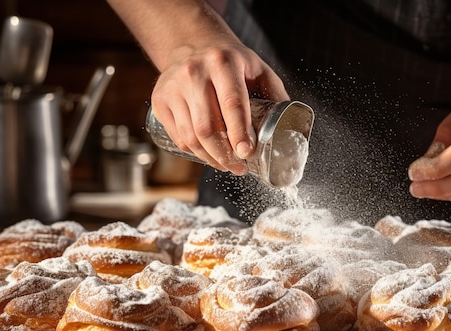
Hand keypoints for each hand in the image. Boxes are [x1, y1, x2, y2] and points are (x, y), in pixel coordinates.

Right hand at [151, 40, 287, 174]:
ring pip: (190, 136)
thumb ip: (275, 96)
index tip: (247, 154)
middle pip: (208, 126)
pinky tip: (208, 155)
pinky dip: (194, 152)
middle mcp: (194, 72)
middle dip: (225, 155)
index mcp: (223, 63)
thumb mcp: (258, 69)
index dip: (239, 132)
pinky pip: (178, 135)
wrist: (192, 43)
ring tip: (226, 165)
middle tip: (239, 168)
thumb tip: (290, 130)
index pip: (232, 104)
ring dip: (210, 158)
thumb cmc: (232, 62)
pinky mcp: (160, 99)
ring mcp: (173, 86)